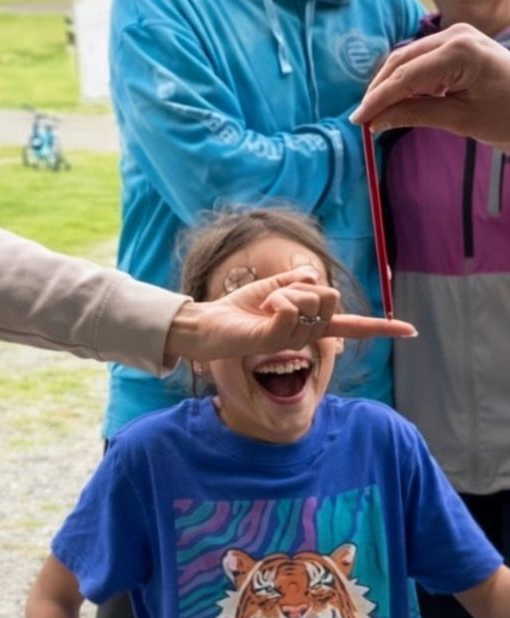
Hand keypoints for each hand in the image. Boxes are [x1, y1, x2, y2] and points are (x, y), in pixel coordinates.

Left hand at [165, 267, 415, 364]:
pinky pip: (290, 311)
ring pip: (310, 302)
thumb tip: (314, 276)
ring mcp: (290, 341)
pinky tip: (265, 307)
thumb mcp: (271, 289)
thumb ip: (294, 282)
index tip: (411, 331)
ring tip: (264, 305)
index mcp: (309, 324)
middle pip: (329, 299)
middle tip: (276, 297)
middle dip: (304, 287)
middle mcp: (305, 335)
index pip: (352, 327)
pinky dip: (278, 300)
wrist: (206, 323)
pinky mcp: (272, 342)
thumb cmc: (237, 308)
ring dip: (285, 293)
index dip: (381, 328)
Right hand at [350, 23, 509, 149]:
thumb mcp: (460, 120)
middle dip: (380, 91)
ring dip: (390, 86)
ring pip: (407, 60)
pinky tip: (400, 101)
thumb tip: (375, 121)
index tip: (357, 120)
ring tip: (378, 113)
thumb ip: (414, 115)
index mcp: (460, 50)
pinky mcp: (457, 44)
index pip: (405, 75)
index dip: (377, 99)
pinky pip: (421, 61)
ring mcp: (456, 36)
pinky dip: (407, 82)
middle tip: (364, 119)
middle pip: (401, 62)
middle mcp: (455, 35)